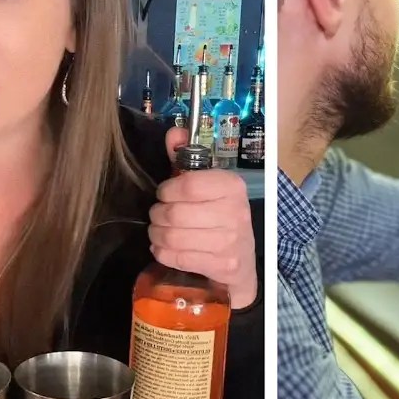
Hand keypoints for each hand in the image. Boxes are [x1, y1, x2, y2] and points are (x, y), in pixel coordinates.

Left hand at [150, 127, 258, 307]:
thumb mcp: (207, 185)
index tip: (164, 194)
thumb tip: (174, 132)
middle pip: (175, 213)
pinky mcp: (222, 266)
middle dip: (158, 215)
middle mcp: (236, 213)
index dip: (167, 190)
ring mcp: (230, 242)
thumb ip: (186, 158)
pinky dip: (162, 252)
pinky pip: (176, 257)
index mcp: (232, 187)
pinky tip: (166, 247)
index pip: (188, 184)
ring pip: (172, 237)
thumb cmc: (220, 218)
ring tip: (159, 231)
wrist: (241, 263)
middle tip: (159, 215)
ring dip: (157, 234)